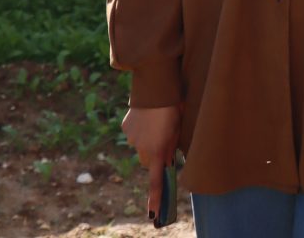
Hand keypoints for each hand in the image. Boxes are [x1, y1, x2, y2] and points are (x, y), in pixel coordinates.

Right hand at [121, 105, 179, 220]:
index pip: (156, 180)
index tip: (153, 215)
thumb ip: (170, 148)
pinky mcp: (126, 127)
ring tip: (158, 121)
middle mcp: (141, 148)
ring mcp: (131, 138)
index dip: (156, 198)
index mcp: (157, 151)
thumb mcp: (177, 131)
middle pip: (148, 161)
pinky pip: (133, 133)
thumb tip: (166, 161)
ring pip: (140, 146)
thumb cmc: (174, 109)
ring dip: (148, 140)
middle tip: (166, 138)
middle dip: (155, 155)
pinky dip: (140, 129)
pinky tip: (148, 115)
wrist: (156, 88)